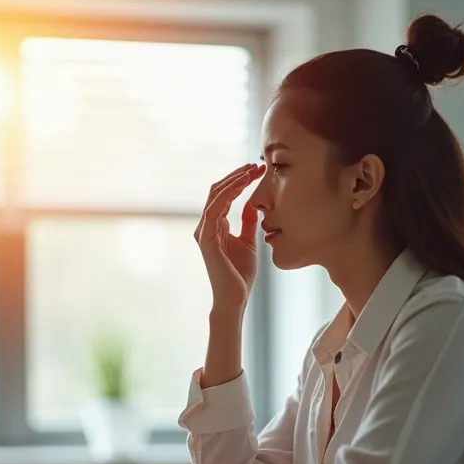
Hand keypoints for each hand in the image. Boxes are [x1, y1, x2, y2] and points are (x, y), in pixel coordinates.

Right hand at [194, 163, 264, 312]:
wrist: (235, 297)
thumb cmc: (240, 274)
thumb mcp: (248, 241)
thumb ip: (248, 223)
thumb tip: (254, 204)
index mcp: (215, 225)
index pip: (224, 195)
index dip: (240, 180)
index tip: (258, 170)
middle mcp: (206, 226)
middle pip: (218, 190)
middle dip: (238, 175)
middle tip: (257, 165)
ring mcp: (204, 232)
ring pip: (215, 196)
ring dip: (235, 180)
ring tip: (252, 170)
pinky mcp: (207, 239)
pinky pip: (215, 209)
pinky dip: (229, 194)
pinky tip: (243, 185)